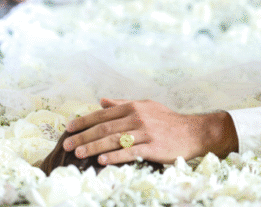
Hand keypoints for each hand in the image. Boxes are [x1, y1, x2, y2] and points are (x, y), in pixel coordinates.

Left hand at [62, 98, 237, 164]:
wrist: (193, 132)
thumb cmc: (168, 120)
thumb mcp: (146, 106)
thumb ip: (123, 104)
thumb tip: (101, 100)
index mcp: (134, 107)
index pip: (103, 113)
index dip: (84, 120)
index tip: (69, 127)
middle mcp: (138, 117)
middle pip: (105, 127)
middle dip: (83, 136)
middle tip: (67, 144)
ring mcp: (145, 132)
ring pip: (114, 139)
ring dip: (94, 147)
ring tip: (78, 153)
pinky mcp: (153, 147)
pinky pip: (130, 152)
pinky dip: (114, 156)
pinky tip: (102, 160)